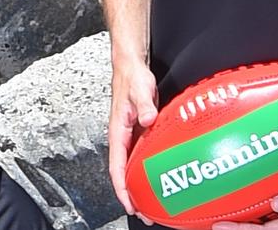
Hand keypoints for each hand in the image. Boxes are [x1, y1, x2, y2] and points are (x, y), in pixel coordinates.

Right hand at [108, 58, 158, 222]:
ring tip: (153, 199)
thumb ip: (144, 104)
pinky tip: (159, 172)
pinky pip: (143, 153)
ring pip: (134, 164)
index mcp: (117, 132)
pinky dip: (148, 166)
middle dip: (133, 193)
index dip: (122, 188)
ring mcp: (131, 134)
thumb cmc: (132, 78)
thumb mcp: (139, 89)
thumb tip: (147, 119)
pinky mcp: (141, 129)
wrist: (132, 67)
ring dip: (141, 182)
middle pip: (125, 172)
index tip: (130, 204)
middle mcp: (123, 137)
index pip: (117, 168)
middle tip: (147, 211)